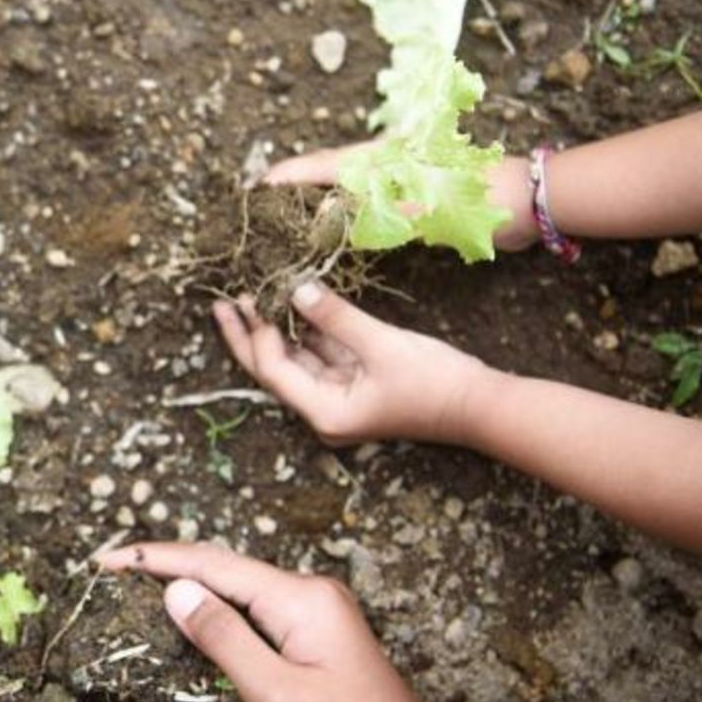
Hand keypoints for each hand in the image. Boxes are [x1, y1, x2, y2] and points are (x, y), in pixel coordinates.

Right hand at [94, 542, 432, 701]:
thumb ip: (224, 639)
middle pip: (226, 567)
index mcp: (303, 599)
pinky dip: (218, 611)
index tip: (103, 560)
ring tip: (135, 587)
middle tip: (109, 570)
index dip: (154, 559)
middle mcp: (312, 595)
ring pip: (240, 590)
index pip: (214, 564)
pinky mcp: (318, 643)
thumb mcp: (277, 697)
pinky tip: (192, 620)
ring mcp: (319, 618)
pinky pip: (257, 614)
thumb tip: (174, 589)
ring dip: (191, 585)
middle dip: (167, 564)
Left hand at [214, 280, 490, 445]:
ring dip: (276, 328)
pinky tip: (291, 301)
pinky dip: (307, 329)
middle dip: (249, 335)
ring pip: (295, 359)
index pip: (274, 370)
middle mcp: (323, 410)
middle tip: (222, 303)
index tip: (249, 295)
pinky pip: (321, 354)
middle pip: (273, 369)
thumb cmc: (435, 382)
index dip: (259, 332)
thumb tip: (295, 288)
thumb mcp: (381, 344)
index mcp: (324, 413)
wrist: (480, 405)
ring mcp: (338, 397)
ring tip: (251, 293)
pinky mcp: (354, 382)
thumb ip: (335, 317)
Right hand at [266, 144, 538, 250]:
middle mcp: (375, 164)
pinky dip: (336, 222)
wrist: (525, 200)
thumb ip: (364, 214)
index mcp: (372, 159)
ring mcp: (391, 181)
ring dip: (309, 211)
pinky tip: (325, 241)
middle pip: (318, 178)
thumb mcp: (413, 209)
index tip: (248, 199)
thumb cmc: (469, 198)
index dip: (278, 182)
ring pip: (336, 194)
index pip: (311, 167)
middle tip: (256, 225)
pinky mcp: (406, 199)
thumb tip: (315, 222)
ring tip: (280, 235)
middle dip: (286, 198)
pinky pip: (358, 209)